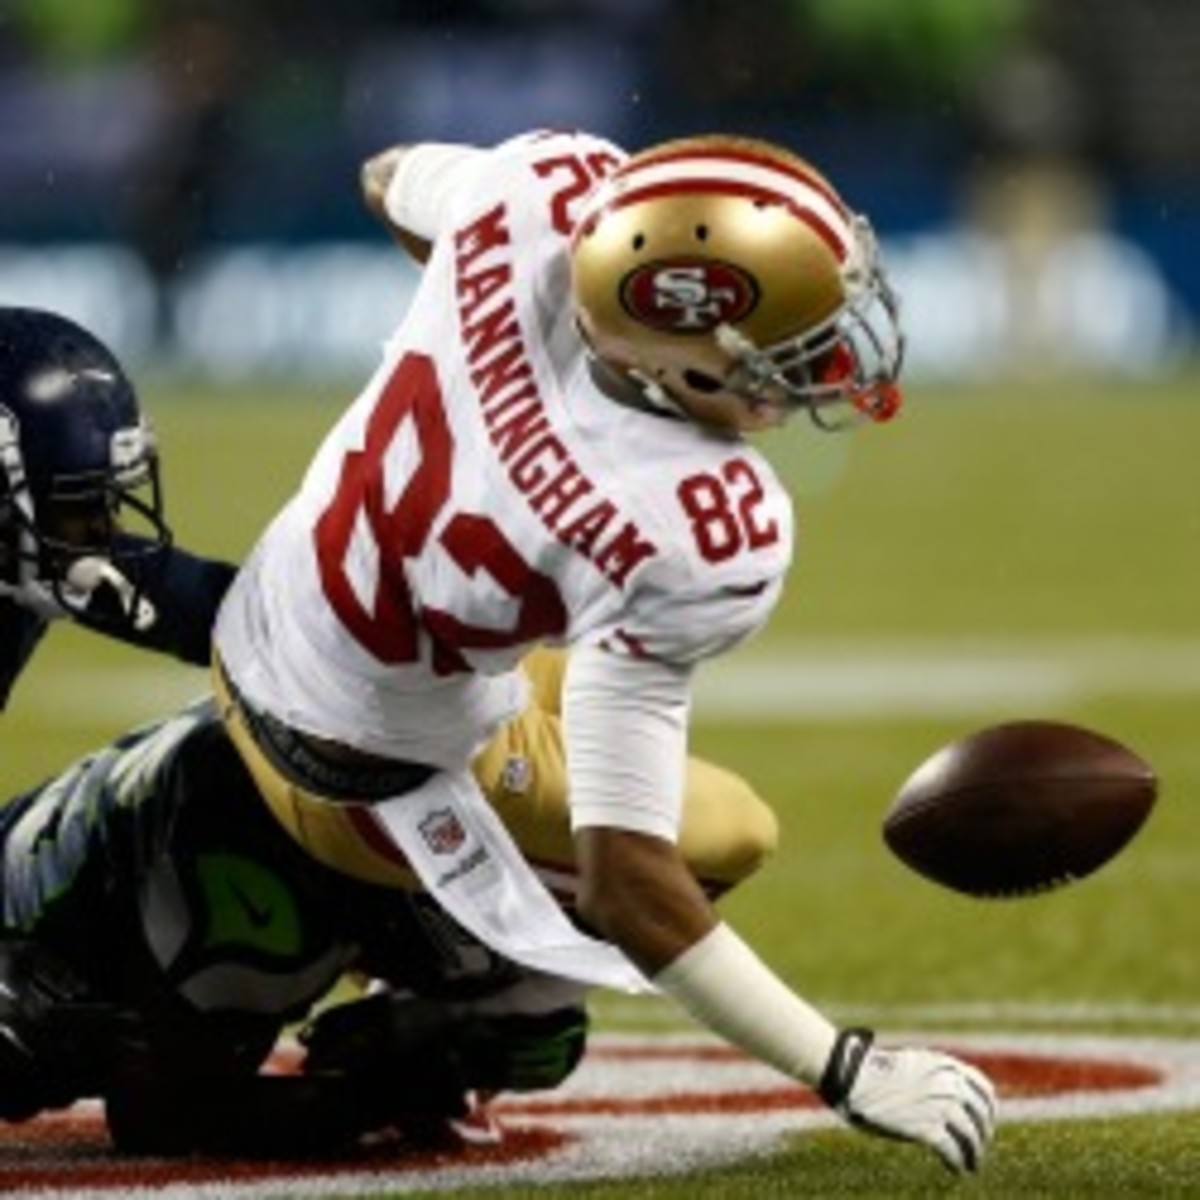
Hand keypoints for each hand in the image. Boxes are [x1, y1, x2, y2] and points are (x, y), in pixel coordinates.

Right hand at [818, 1028, 996, 1172]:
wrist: (853, 1074)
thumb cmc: (876, 1071)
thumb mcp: (913, 1064)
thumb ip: (935, 1079)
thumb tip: (949, 1100)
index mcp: (946, 1066)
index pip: (984, 1090)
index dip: (988, 1110)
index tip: (984, 1123)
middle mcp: (949, 1085)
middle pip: (981, 1117)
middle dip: (983, 1135)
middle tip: (977, 1148)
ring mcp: (940, 1107)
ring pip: (971, 1137)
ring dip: (974, 1154)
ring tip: (972, 1165)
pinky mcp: (927, 1130)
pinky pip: (953, 1152)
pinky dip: (958, 1163)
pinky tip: (956, 1170)